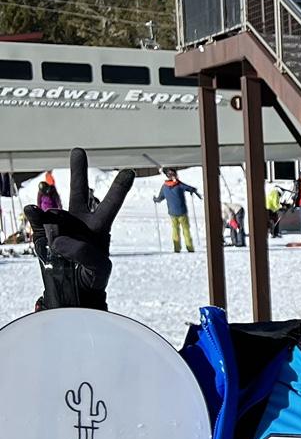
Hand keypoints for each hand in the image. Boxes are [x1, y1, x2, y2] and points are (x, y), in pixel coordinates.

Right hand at [25, 147, 134, 309]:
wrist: (71, 288)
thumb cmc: (92, 276)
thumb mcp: (99, 269)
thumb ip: (85, 254)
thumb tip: (61, 240)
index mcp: (100, 227)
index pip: (111, 205)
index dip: (118, 188)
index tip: (129, 171)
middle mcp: (79, 220)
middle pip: (78, 191)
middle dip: (78, 170)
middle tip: (79, 150)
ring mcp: (58, 224)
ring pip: (53, 210)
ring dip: (53, 222)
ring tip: (58, 246)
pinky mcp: (41, 231)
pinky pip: (37, 219)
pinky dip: (35, 216)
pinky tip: (33, 210)